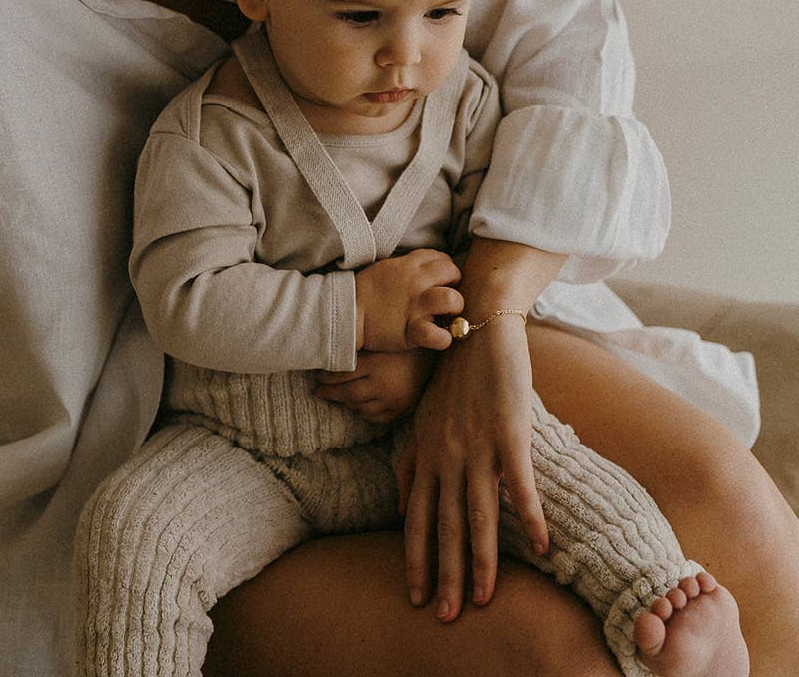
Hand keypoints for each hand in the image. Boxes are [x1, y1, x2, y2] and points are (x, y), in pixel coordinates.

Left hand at [314, 349, 436, 423]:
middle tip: (319, 390)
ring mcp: (392, 400)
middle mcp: (383, 384)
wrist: (437, 355)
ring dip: (346, 402)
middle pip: (347, 394)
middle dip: (329, 393)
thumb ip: (359, 350)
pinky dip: (364, 412)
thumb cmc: (404, 344)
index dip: (325, 377)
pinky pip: (374, 417)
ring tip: (339, 395)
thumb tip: (330, 353)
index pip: (341, 375)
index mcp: (376, 364)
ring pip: (359, 407)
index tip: (318, 376)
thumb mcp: (380, 342)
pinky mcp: (400, 411)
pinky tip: (359, 404)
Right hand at [354, 249, 461, 352]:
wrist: (345, 313)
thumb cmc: (365, 292)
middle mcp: (416, 282)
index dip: (445, 270)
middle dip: (454, 284)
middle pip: (452, 272)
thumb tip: (426, 269)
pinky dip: (444, 339)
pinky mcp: (412, 330)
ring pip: (452, 299)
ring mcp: (416, 306)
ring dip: (454, 308)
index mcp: (408, 265)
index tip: (439, 281)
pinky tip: (439, 337)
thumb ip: (408, 267)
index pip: (442, 258)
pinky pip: (439, 336)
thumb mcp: (386, 268)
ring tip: (446, 316)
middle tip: (445, 297)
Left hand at [394, 310, 548, 618]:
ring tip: (483, 598)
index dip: (416, 558)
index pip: (417, 518)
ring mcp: (477, 446)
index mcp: (425, 454)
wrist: (478, 329)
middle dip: (445, 574)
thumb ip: (411, 462)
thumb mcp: (421, 420)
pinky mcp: (509, 433)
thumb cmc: (452, 378)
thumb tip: (403, 508)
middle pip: (446, 526)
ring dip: (483, 560)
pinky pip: (520, 483)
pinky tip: (542, 546)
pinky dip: (531, 516)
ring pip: (479, 514)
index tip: (416, 595)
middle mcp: (446, 456)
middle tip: (447, 616)